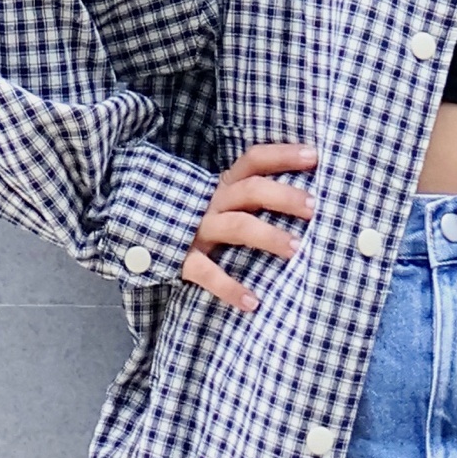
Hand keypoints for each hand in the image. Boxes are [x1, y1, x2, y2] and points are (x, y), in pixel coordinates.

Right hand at [180, 143, 318, 309]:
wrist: (141, 238)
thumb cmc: (204, 223)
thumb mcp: (226, 204)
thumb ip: (257, 199)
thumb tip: (312, 201)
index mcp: (226, 186)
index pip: (254, 161)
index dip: (283, 155)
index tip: (315, 156)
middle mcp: (213, 202)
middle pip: (251, 190)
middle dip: (285, 196)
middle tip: (315, 208)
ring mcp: (197, 229)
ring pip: (236, 227)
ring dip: (269, 236)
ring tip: (297, 250)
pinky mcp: (183, 259)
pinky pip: (207, 273)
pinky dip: (230, 287)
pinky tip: (253, 302)